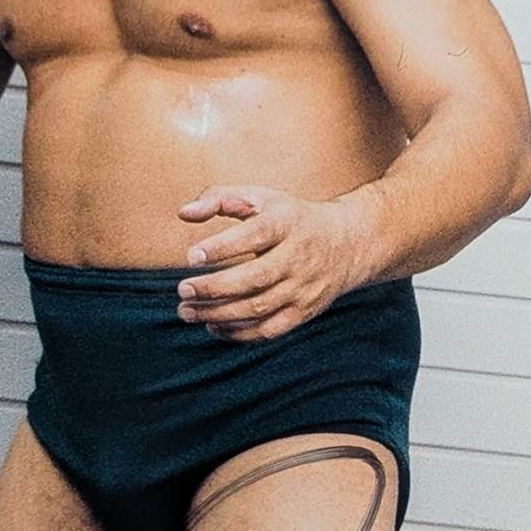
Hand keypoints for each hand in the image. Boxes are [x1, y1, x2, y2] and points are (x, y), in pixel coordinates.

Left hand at [175, 184, 376, 338]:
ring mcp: (302, 288)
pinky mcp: (303, 312)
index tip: (192, 255)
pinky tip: (213, 326)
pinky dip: (238, 333)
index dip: (222, 247)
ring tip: (187, 311)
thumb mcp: (261, 198)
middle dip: (215, 288)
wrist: (346, 244)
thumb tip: (183, 213)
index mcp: (287, 223)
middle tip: (183, 290)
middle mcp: (298, 257)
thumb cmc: (290, 218)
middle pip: (255, 278)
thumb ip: (220, 199)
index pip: (254, 235)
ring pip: (259, 308)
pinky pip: (269, 330)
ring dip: (218, 314)